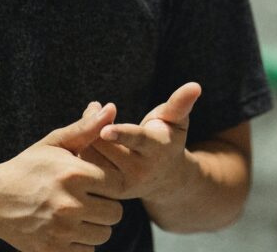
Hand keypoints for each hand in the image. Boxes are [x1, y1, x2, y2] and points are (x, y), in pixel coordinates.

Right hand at [0, 104, 125, 251]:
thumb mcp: (54, 143)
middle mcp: (69, 204)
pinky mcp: (52, 250)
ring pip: (104, 234)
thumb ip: (86, 128)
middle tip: (89, 199)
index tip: (98, 182)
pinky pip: (87, 251)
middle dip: (106, 206)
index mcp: (74, 173)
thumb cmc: (27, 167)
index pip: (118, 184)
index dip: (111, 183)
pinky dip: (82, 243)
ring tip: (79, 214)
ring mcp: (61, 230)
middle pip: (115, 213)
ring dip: (96, 226)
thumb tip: (111, 108)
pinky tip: (68, 229)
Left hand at [81, 83, 201, 202]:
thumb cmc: (167, 139)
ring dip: (86, 135)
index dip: (121, 133)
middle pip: (104, 142)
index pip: (136, 139)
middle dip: (97, 122)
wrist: (165, 180)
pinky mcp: (106, 191)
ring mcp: (121, 185)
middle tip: (95, 107)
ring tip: (95, 124)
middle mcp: (138, 171)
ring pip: (90, 154)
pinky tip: (89, 142)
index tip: (107, 129)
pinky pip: (84, 166)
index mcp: (156, 149)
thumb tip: (195, 86)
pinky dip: (81, 149)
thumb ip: (180, 103)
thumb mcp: (176, 120)